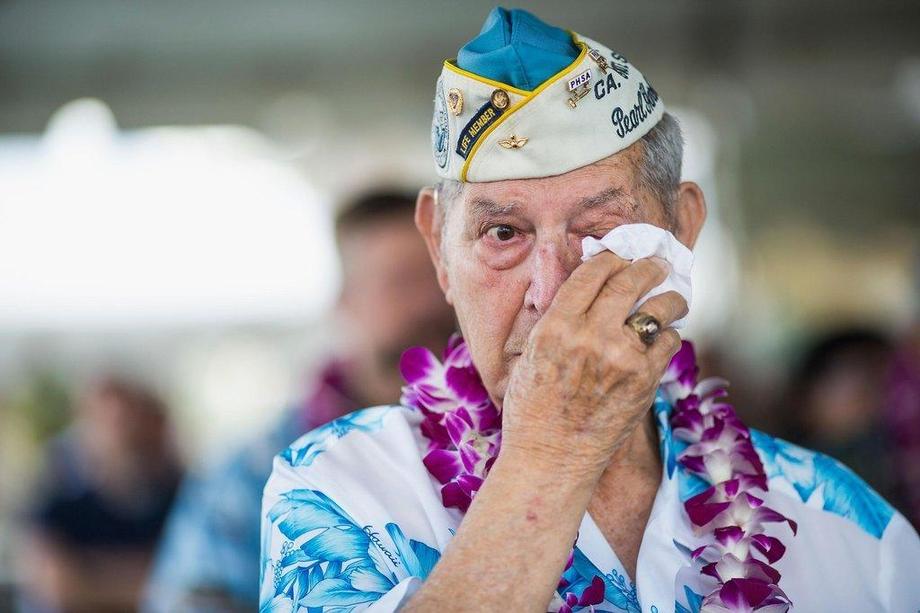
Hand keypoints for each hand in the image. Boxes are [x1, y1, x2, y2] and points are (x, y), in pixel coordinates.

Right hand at [501, 252, 687, 474]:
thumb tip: (585, 288)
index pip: (593, 272)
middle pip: (630, 280)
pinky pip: (670, 342)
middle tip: (658, 263)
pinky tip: (663, 336)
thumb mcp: (530, 355)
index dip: (612, 257)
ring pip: (660, 307)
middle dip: (648, 266)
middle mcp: (591, 336)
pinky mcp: (645, 380)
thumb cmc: (532, 410)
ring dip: (670, 297)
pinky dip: (669, 334)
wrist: (550, 460)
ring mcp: (622, 358)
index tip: (621, 255)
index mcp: (556, 326)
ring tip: (673, 298)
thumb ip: (556, 320)